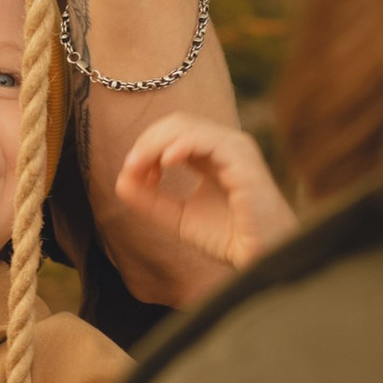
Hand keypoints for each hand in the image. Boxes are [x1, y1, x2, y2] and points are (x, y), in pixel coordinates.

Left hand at [116, 114, 294, 273]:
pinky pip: (208, 140)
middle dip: (147, 142)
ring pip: (187, 126)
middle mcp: (224, 145)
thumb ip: (150, 200)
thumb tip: (120, 180)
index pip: (172, 132)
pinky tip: (166, 162)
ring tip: (140, 166)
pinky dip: (182, 145)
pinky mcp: (243, 160)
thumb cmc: (229, 238)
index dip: (146, 148)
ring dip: (156, 142)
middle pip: (176, 123)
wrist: (262, 259)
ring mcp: (236, 149)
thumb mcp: (178, 217)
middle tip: (131, 167)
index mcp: (211, 154)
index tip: (132, 175)